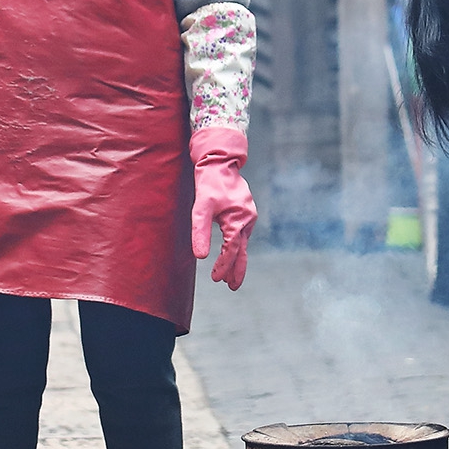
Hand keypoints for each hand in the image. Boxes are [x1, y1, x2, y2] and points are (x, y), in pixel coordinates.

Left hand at [189, 128, 258, 289]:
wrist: (220, 162)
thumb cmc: (209, 183)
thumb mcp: (201, 208)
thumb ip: (200, 232)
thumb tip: (201, 257)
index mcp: (238, 220)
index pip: (231, 250)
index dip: (223, 266)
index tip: (216, 278)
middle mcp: (247, 219)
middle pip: (241, 250)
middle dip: (236, 269)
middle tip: (232, 287)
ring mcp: (248, 216)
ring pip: (243, 243)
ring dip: (236, 259)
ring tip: (230, 276)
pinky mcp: (245, 212)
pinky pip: (242, 234)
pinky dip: (237, 246)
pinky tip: (232, 252)